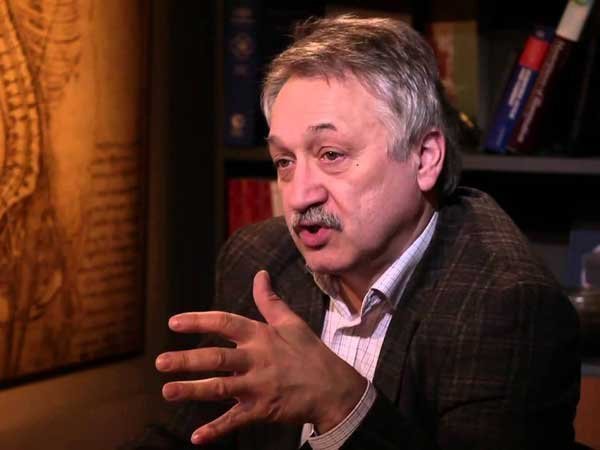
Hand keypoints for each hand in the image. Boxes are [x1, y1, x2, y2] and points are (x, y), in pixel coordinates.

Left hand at [155, 270, 366, 444]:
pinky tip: (196, 437)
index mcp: (261, 336)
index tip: (174, 322)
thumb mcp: (292, 323)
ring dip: (193, 390)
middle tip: (160, 362)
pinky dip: (217, 430)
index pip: (225, 323)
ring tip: (167, 391)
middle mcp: (257, 359)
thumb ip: (270, 301)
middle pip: (217, 358)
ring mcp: (259, 386)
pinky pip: (236, 420)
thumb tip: (260, 274)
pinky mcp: (263, 409)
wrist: (333, 389)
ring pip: (221, 388)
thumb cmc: (310, 353)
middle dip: (187, 360)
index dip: (199, 321)